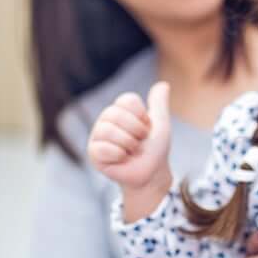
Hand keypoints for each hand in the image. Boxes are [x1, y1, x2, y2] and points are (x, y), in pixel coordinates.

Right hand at [88, 82, 171, 219]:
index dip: (142, 116)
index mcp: (121, 110)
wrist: (152, 173)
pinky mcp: (93, 153)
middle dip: (136, 130)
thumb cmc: (155, 148)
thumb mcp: (160, 124)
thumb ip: (159, 104)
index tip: (146, 127)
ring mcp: (98, 136)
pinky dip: (119, 155)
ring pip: (107, 129)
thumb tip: (163, 84)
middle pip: (115, 114)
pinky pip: (103, 148)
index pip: (127, 100)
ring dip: (128, 143)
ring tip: (131, 151)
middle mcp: (106, 120)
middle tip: (140, 141)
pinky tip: (122, 159)